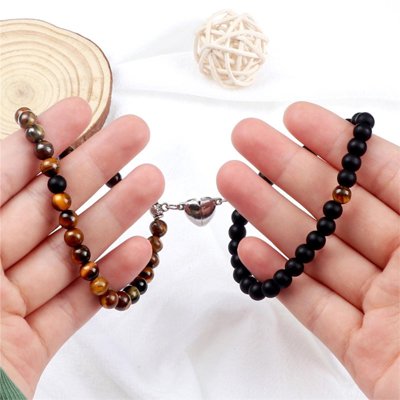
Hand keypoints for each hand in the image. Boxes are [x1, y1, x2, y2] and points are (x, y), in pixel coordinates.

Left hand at [0, 98, 163, 397]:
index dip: (42, 142)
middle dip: (93, 167)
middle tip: (135, 136)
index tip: (81, 111)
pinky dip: (108, 279)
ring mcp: (5, 310)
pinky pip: (75, 306)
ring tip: (152, 183)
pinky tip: (138, 251)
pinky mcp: (31, 348)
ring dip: (114, 218)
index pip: (1, 178)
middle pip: (44, 209)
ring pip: (68, 254)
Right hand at [217, 102, 399, 398]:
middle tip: (246, 141)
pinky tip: (250, 250)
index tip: (295, 118)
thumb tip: (389, 159)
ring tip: (233, 183)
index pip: (383, 177)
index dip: (338, 144)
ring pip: (319, 254)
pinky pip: (315, 308)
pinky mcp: (363, 351)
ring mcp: (386, 311)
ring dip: (270, 217)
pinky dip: (280, 279)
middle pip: (339, 209)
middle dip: (287, 169)